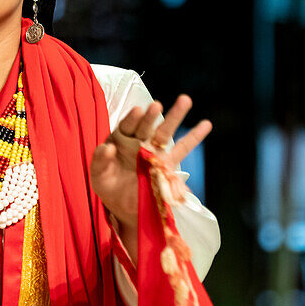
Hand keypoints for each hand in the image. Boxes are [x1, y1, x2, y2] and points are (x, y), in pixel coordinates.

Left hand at [89, 95, 211, 225]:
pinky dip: (194, 137)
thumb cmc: (109, 186)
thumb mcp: (98, 176)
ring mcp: (154, 152)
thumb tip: (107, 148)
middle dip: (151, 116)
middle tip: (156, 105)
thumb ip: (99, 161)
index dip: (132, 119)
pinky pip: (182, 149)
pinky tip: (206, 124)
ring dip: (175, 116)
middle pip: (146, 126)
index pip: (127, 126)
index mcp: (120, 140)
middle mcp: (138, 142)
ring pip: (165, 132)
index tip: (138, 111)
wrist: (125, 206)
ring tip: (185, 100)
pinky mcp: (167, 164)